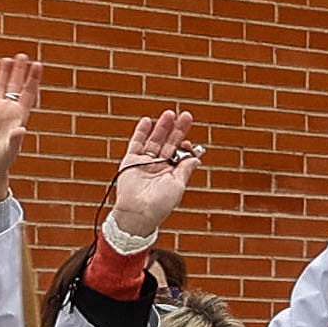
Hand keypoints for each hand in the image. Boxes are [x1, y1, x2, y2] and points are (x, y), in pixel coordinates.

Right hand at [0, 54, 39, 202]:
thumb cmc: (3, 159)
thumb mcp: (10, 149)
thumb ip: (16, 139)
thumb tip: (21, 129)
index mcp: (19, 116)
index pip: (28, 93)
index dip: (33, 79)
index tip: (38, 65)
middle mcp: (8, 110)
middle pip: (16, 86)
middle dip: (20, 71)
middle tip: (23, 55)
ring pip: (0, 88)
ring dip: (3, 74)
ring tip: (7, 59)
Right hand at [104, 109, 203, 242]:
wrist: (139, 212)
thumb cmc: (160, 204)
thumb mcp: (178, 185)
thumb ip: (185, 169)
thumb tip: (197, 157)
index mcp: (171, 172)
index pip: (179, 153)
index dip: (185, 145)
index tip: (190, 140)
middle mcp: (158, 165)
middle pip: (169, 143)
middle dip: (177, 130)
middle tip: (185, 116)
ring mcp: (144, 162)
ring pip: (154, 140)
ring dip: (162, 127)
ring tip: (169, 114)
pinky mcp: (130, 161)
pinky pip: (136, 144)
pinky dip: (141, 132)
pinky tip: (147, 121)